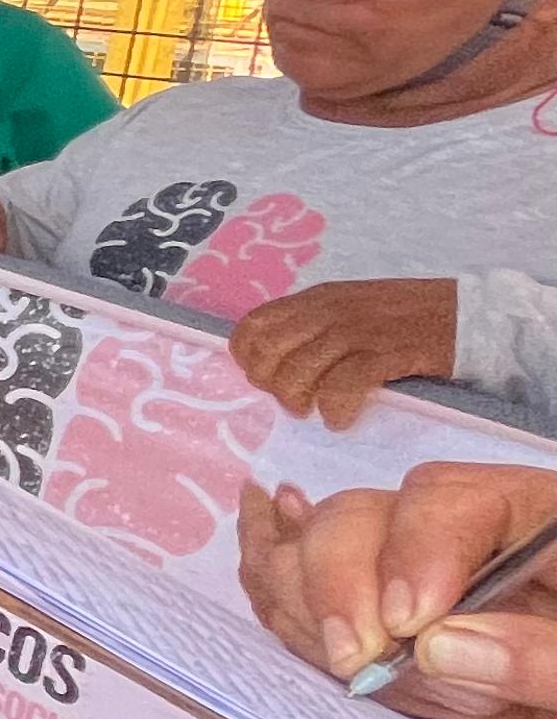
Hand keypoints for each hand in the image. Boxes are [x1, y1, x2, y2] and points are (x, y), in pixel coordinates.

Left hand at [232, 277, 461, 432]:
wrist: (469, 314)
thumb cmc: (407, 317)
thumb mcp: (349, 309)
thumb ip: (312, 328)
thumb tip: (273, 364)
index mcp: (316, 299)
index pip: (252, 326)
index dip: (249, 359)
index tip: (267, 380)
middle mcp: (329, 311)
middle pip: (269, 353)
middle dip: (273, 385)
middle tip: (295, 402)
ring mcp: (358, 330)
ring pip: (299, 371)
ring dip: (301, 401)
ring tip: (317, 412)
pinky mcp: (388, 352)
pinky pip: (343, 385)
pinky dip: (336, 409)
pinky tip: (342, 419)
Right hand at [237, 470, 556, 718]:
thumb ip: (549, 658)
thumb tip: (437, 646)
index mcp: (541, 521)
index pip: (453, 500)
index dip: (418, 552)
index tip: (408, 624)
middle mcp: (468, 538)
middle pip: (371, 515)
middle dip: (344, 582)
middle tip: (355, 663)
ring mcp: (418, 580)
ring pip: (324, 550)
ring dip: (309, 603)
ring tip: (344, 668)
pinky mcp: (387, 629)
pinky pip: (307, 597)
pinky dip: (293, 620)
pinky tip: (315, 654)